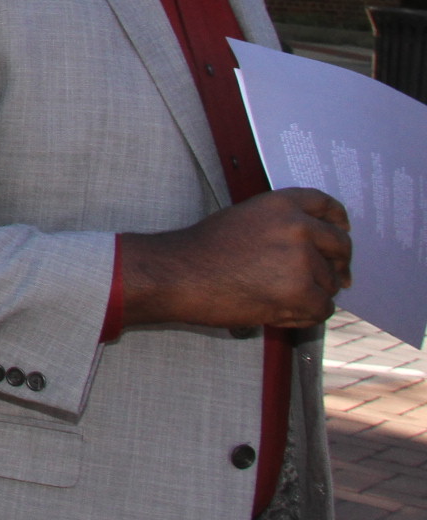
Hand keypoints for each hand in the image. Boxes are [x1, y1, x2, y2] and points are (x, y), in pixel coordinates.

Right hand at [118, 188, 351, 329]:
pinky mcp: (301, 292)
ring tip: (277, 297)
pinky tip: (278, 311)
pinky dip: (305, 315)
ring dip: (313, 294)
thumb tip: (321, 249)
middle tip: (332, 278)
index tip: (341, 231)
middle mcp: (297, 227)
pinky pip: (323, 309)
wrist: (179, 275)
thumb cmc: (204, 251)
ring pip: (331, 283)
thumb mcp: (245, 219)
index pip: (326, 204)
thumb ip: (282, 225)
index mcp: (281, 204)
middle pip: (341, 245)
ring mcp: (301, 260)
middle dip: (338, 264)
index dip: (338, 220)